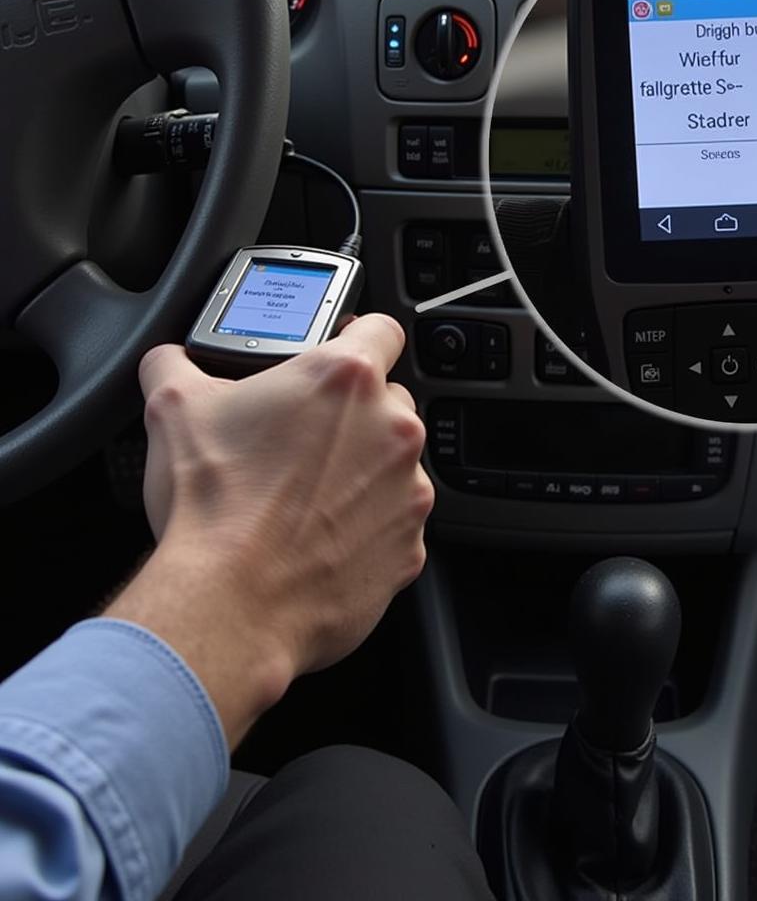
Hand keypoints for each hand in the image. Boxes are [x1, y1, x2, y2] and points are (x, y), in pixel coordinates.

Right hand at [106, 315, 432, 744]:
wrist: (231, 603)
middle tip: (305, 439)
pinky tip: (322, 537)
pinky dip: (369, 526)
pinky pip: (396, 523)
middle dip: (354, 414)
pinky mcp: (411, 546)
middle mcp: (392, 430)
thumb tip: (171, 360)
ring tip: (308, 496)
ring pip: (395, 465)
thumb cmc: (212, 507)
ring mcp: (409, 491)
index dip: (359, 334)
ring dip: (363, 472)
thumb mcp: (174, 410)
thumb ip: (176, 365)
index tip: (344, 347)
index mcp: (345, 381)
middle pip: (389, 400)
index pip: (381, 328)